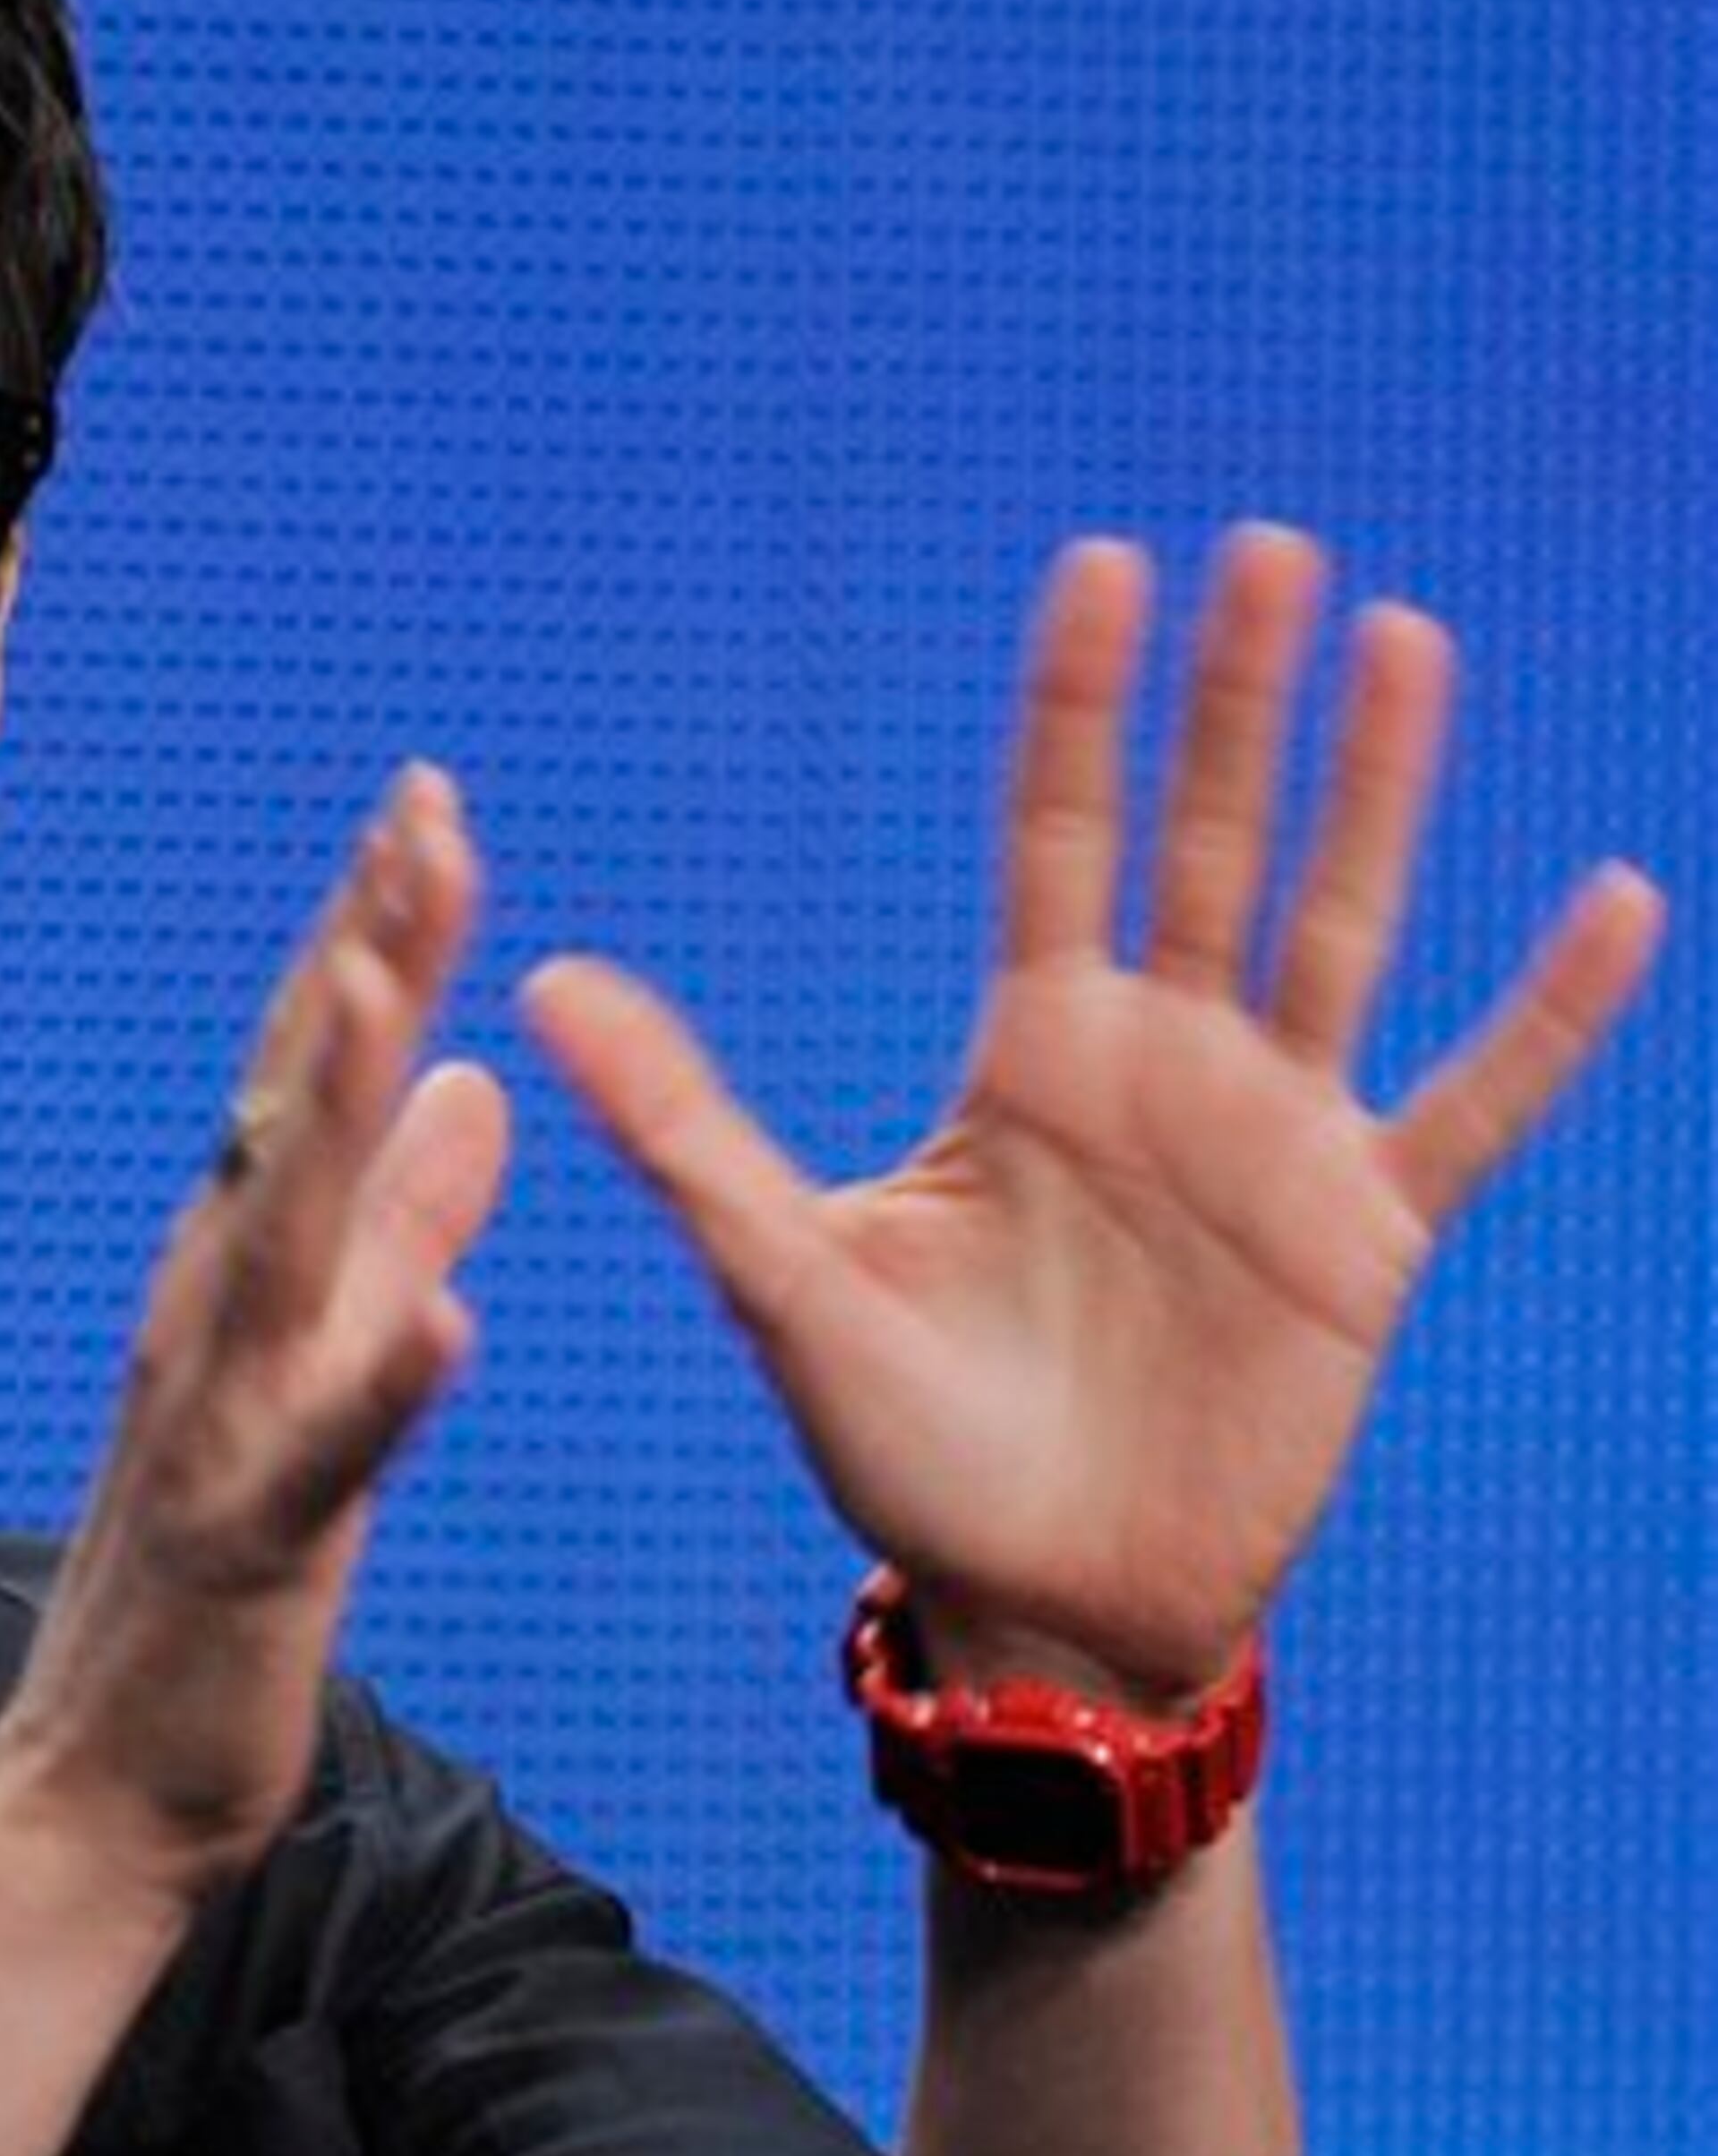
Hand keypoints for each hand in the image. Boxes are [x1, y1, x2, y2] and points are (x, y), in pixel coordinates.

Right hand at [3, 764, 511, 1890]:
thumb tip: (473, 1086)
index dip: (371, 937)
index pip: (309, 1076)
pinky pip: (320, 1457)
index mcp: (246, 1273)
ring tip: (390, 994)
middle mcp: (216, 1318)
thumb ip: (399, 1234)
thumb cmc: (218, 1584)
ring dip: (328, 1117)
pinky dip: (376, 1387)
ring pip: (284, 1247)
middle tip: (423, 812)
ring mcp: (221, 1423)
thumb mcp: (333, 1370)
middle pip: (290, 1110)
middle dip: (357, 958)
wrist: (107, 1781)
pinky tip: (445, 1325)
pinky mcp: (249, 1544)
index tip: (429, 803)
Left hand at [521, 525, 1664, 1697]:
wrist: (1038, 1604)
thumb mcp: (780, 1280)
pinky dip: (1547, 1015)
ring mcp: (1274, 1141)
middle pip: (1209, 846)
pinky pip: (1476, 1101)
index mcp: (1030, 1062)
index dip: (1078, 710)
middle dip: (1238, 704)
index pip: (1058, 840)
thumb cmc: (904, 1453)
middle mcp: (1161, 1071)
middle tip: (1274, 551)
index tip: (1103, 568)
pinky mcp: (1366, 1236)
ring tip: (1409, 644)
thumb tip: (544, 987)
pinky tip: (1617, 900)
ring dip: (1379, 793)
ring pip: (1339, 929)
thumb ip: (685, 1130)